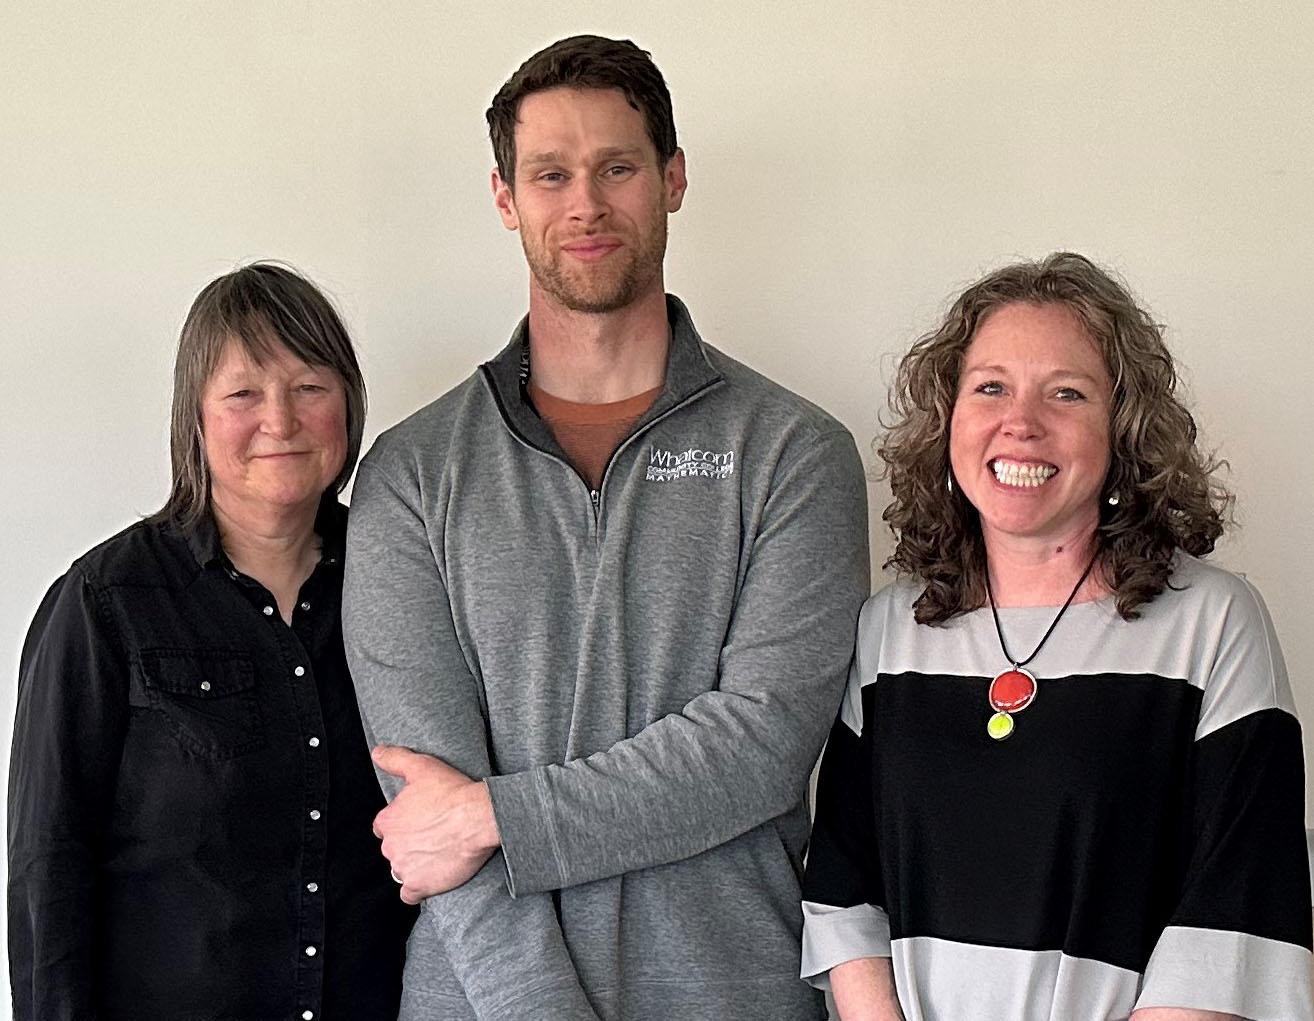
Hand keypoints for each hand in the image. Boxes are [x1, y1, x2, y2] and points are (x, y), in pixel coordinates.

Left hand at [371, 745, 500, 903]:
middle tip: (431, 836)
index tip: (418, 821)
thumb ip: (395, 759)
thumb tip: (377, 752)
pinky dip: (417, 888)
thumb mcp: (421, 767)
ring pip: (401, 870)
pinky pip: (409, 894)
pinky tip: (431, 877)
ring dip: (413, 865)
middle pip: (393, 849)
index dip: (401, 824)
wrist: (479, 817)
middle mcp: (390, 847)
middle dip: (408, 844)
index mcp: (388, 821)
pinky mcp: (420, 886)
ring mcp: (404, 868)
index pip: (384, 827)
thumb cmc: (453, 791)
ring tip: (435, 855)